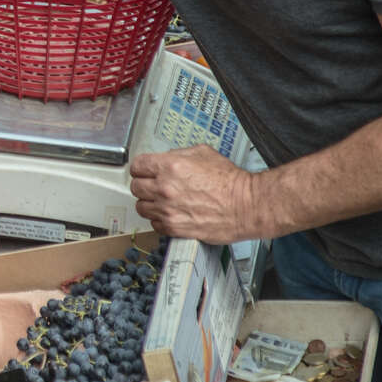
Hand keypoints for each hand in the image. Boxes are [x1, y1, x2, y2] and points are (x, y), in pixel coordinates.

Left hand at [128, 146, 270, 243]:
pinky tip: (170, 214)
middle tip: (154, 186)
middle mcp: (164, 188)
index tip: (144, 171)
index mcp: (169, 166)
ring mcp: (167, 210)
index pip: (137, 166)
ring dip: (150, 204)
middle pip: (135, 187)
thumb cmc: (230, 182)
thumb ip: (178, 154)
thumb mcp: (203, 153)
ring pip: (141, 207)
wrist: (246, 206)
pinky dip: (159, 220)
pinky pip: (154, 224)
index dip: (142, 168)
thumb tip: (166, 159)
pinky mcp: (174, 228)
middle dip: (144, 185)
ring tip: (163, 202)